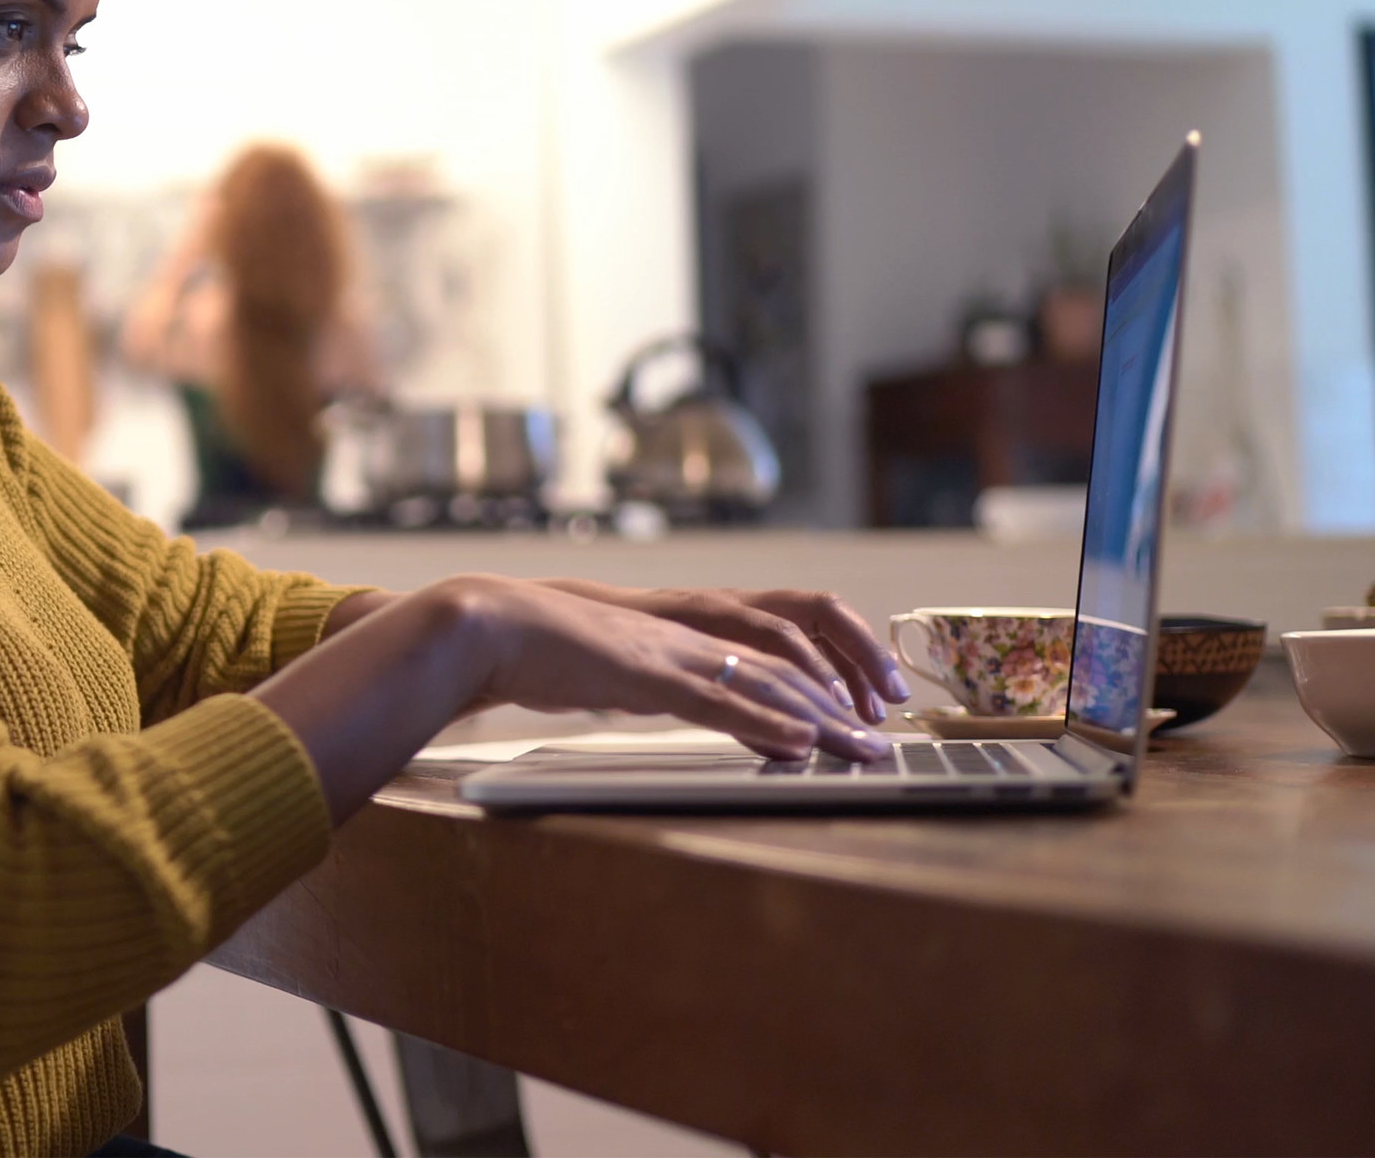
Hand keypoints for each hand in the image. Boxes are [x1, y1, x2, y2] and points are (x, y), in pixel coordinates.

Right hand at [447, 578, 888, 764]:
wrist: (494, 625)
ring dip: (818, 718)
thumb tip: (682, 709)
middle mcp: (690, 637)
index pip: (771, 659)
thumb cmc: (544, 653)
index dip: (819, 690)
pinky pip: (717, 699)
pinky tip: (795, 743)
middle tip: (879, 743)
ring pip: (764, 680)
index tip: (853, 725)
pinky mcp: (647, 673)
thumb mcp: (615, 674)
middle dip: (840, 706)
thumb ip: (655, 687)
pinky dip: (761, 722)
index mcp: (684, 637)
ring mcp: (672, 652)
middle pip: (785, 668)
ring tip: (858, 748)